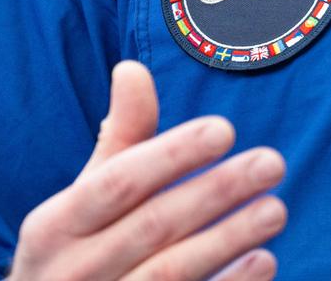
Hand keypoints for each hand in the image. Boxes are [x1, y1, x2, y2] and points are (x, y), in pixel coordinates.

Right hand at [8, 60, 286, 280]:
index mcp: (55, 225)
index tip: (224, 129)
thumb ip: (118, 142)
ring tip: (275, 209)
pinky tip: (262, 262)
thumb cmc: (73, 255)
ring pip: (172, 272)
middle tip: (271, 163)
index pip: (117, 182)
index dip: (171, 154)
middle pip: (153, 226)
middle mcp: (73, 270)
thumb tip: (132, 70)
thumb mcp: (78, 202)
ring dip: (228, 239)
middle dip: (216, 191)